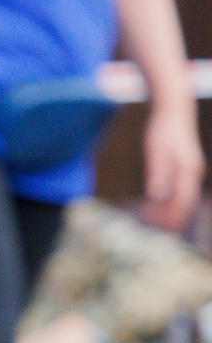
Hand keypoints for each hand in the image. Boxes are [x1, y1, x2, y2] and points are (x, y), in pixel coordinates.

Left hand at [140, 102, 204, 230]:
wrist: (173, 111)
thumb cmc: (163, 129)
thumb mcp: (156, 151)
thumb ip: (158, 172)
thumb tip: (157, 195)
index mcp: (188, 170)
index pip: (183, 201)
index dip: (172, 217)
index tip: (160, 229)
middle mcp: (193, 172)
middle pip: (185, 202)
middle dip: (172, 218)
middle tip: (154, 231)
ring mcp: (190, 170)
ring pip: (182, 197)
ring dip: (169, 210)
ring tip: (151, 220)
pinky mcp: (184, 168)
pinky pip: (178, 190)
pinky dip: (168, 200)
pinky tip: (154, 204)